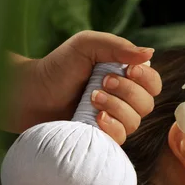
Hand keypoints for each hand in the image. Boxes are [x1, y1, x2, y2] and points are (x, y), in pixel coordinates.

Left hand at [12, 30, 161, 143]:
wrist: (31, 94)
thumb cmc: (57, 67)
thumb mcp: (86, 45)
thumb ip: (117, 47)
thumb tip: (150, 54)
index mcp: (125, 77)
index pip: (153, 83)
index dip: (146, 79)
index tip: (128, 71)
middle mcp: (124, 100)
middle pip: (147, 104)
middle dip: (127, 92)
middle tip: (100, 82)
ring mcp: (113, 121)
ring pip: (135, 122)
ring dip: (116, 108)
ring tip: (91, 98)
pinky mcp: (101, 138)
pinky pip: (121, 139)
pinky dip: (111, 127)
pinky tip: (95, 118)